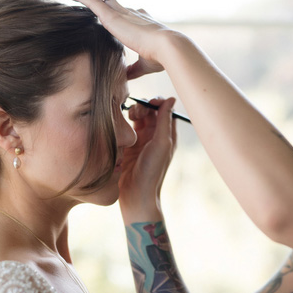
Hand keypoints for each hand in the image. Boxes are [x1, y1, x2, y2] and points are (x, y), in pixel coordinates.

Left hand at [67, 0, 173, 79]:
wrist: (167, 47)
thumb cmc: (160, 57)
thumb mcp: (145, 65)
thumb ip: (133, 70)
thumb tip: (126, 77)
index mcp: (141, 24)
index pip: (127, 14)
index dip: (117, 12)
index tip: (107, 11)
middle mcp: (131, 14)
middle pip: (110, 0)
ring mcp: (121, 13)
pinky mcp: (112, 17)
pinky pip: (93, 2)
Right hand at [118, 97, 176, 211]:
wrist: (135, 194)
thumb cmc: (152, 171)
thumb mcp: (161, 144)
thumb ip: (165, 120)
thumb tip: (171, 99)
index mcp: (167, 135)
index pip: (165, 110)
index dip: (157, 103)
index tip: (148, 103)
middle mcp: (156, 137)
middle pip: (150, 112)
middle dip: (142, 107)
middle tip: (134, 113)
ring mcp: (142, 141)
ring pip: (138, 118)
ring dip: (133, 113)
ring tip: (127, 118)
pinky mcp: (129, 146)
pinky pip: (127, 127)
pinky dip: (124, 122)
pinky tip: (120, 125)